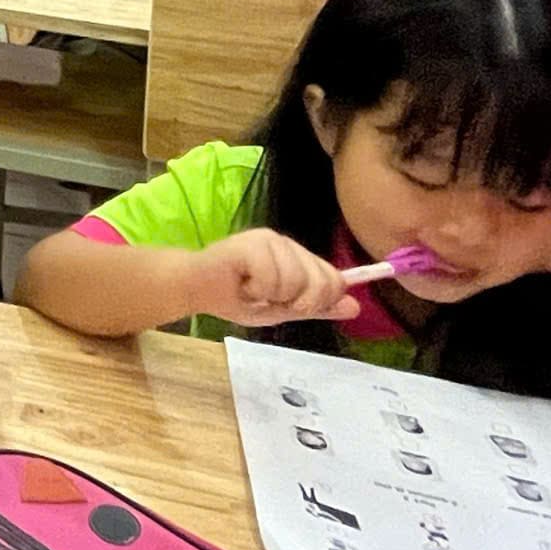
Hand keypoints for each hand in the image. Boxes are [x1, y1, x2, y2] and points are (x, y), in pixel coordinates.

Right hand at [183, 228, 357, 327]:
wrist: (195, 289)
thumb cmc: (235, 299)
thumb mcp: (283, 309)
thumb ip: (317, 307)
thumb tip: (355, 307)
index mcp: (298, 256)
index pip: (334, 279)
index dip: (318, 301)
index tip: (290, 304)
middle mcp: (287, 243)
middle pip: (322, 282)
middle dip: (296, 301)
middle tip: (267, 298)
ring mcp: (270, 240)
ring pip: (297, 282)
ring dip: (271, 296)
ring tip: (250, 289)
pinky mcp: (252, 243)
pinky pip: (273, 279)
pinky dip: (256, 291)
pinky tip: (241, 283)